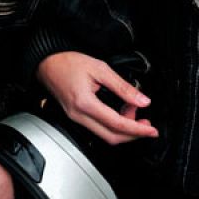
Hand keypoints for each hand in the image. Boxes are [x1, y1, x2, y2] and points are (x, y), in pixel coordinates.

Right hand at [37, 51, 157, 144]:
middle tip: (145, 123)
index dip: (137, 130)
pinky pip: (97, 129)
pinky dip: (112, 125)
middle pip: (111, 137)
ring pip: (105, 135)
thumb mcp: (100, 69)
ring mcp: (75, 118)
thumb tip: (142, 100)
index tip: (152, 130)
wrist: (47, 62)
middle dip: (133, 134)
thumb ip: (123, 87)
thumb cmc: (68, 62)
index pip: (117, 124)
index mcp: (85, 103)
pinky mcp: (75, 117)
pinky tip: (119, 112)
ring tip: (132, 110)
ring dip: (123, 128)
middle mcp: (79, 116)